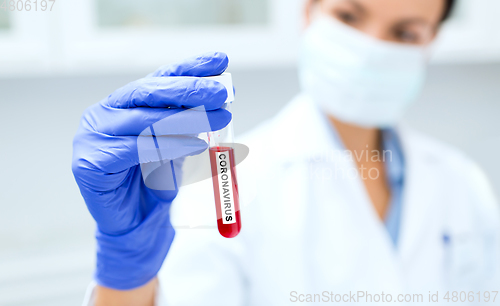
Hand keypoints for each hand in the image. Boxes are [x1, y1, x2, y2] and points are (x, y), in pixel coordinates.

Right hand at [72, 52, 231, 289]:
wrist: (134, 224)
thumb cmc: (155, 182)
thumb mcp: (177, 145)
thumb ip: (189, 123)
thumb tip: (220, 100)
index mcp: (124, 104)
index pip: (159, 79)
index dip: (189, 68)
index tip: (219, 60)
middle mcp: (104, 113)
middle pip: (149, 93)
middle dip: (190, 89)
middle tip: (221, 90)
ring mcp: (93, 135)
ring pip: (145, 120)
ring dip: (187, 118)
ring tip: (219, 117)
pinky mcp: (90, 162)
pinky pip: (137, 149)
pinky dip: (172, 146)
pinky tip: (197, 145)